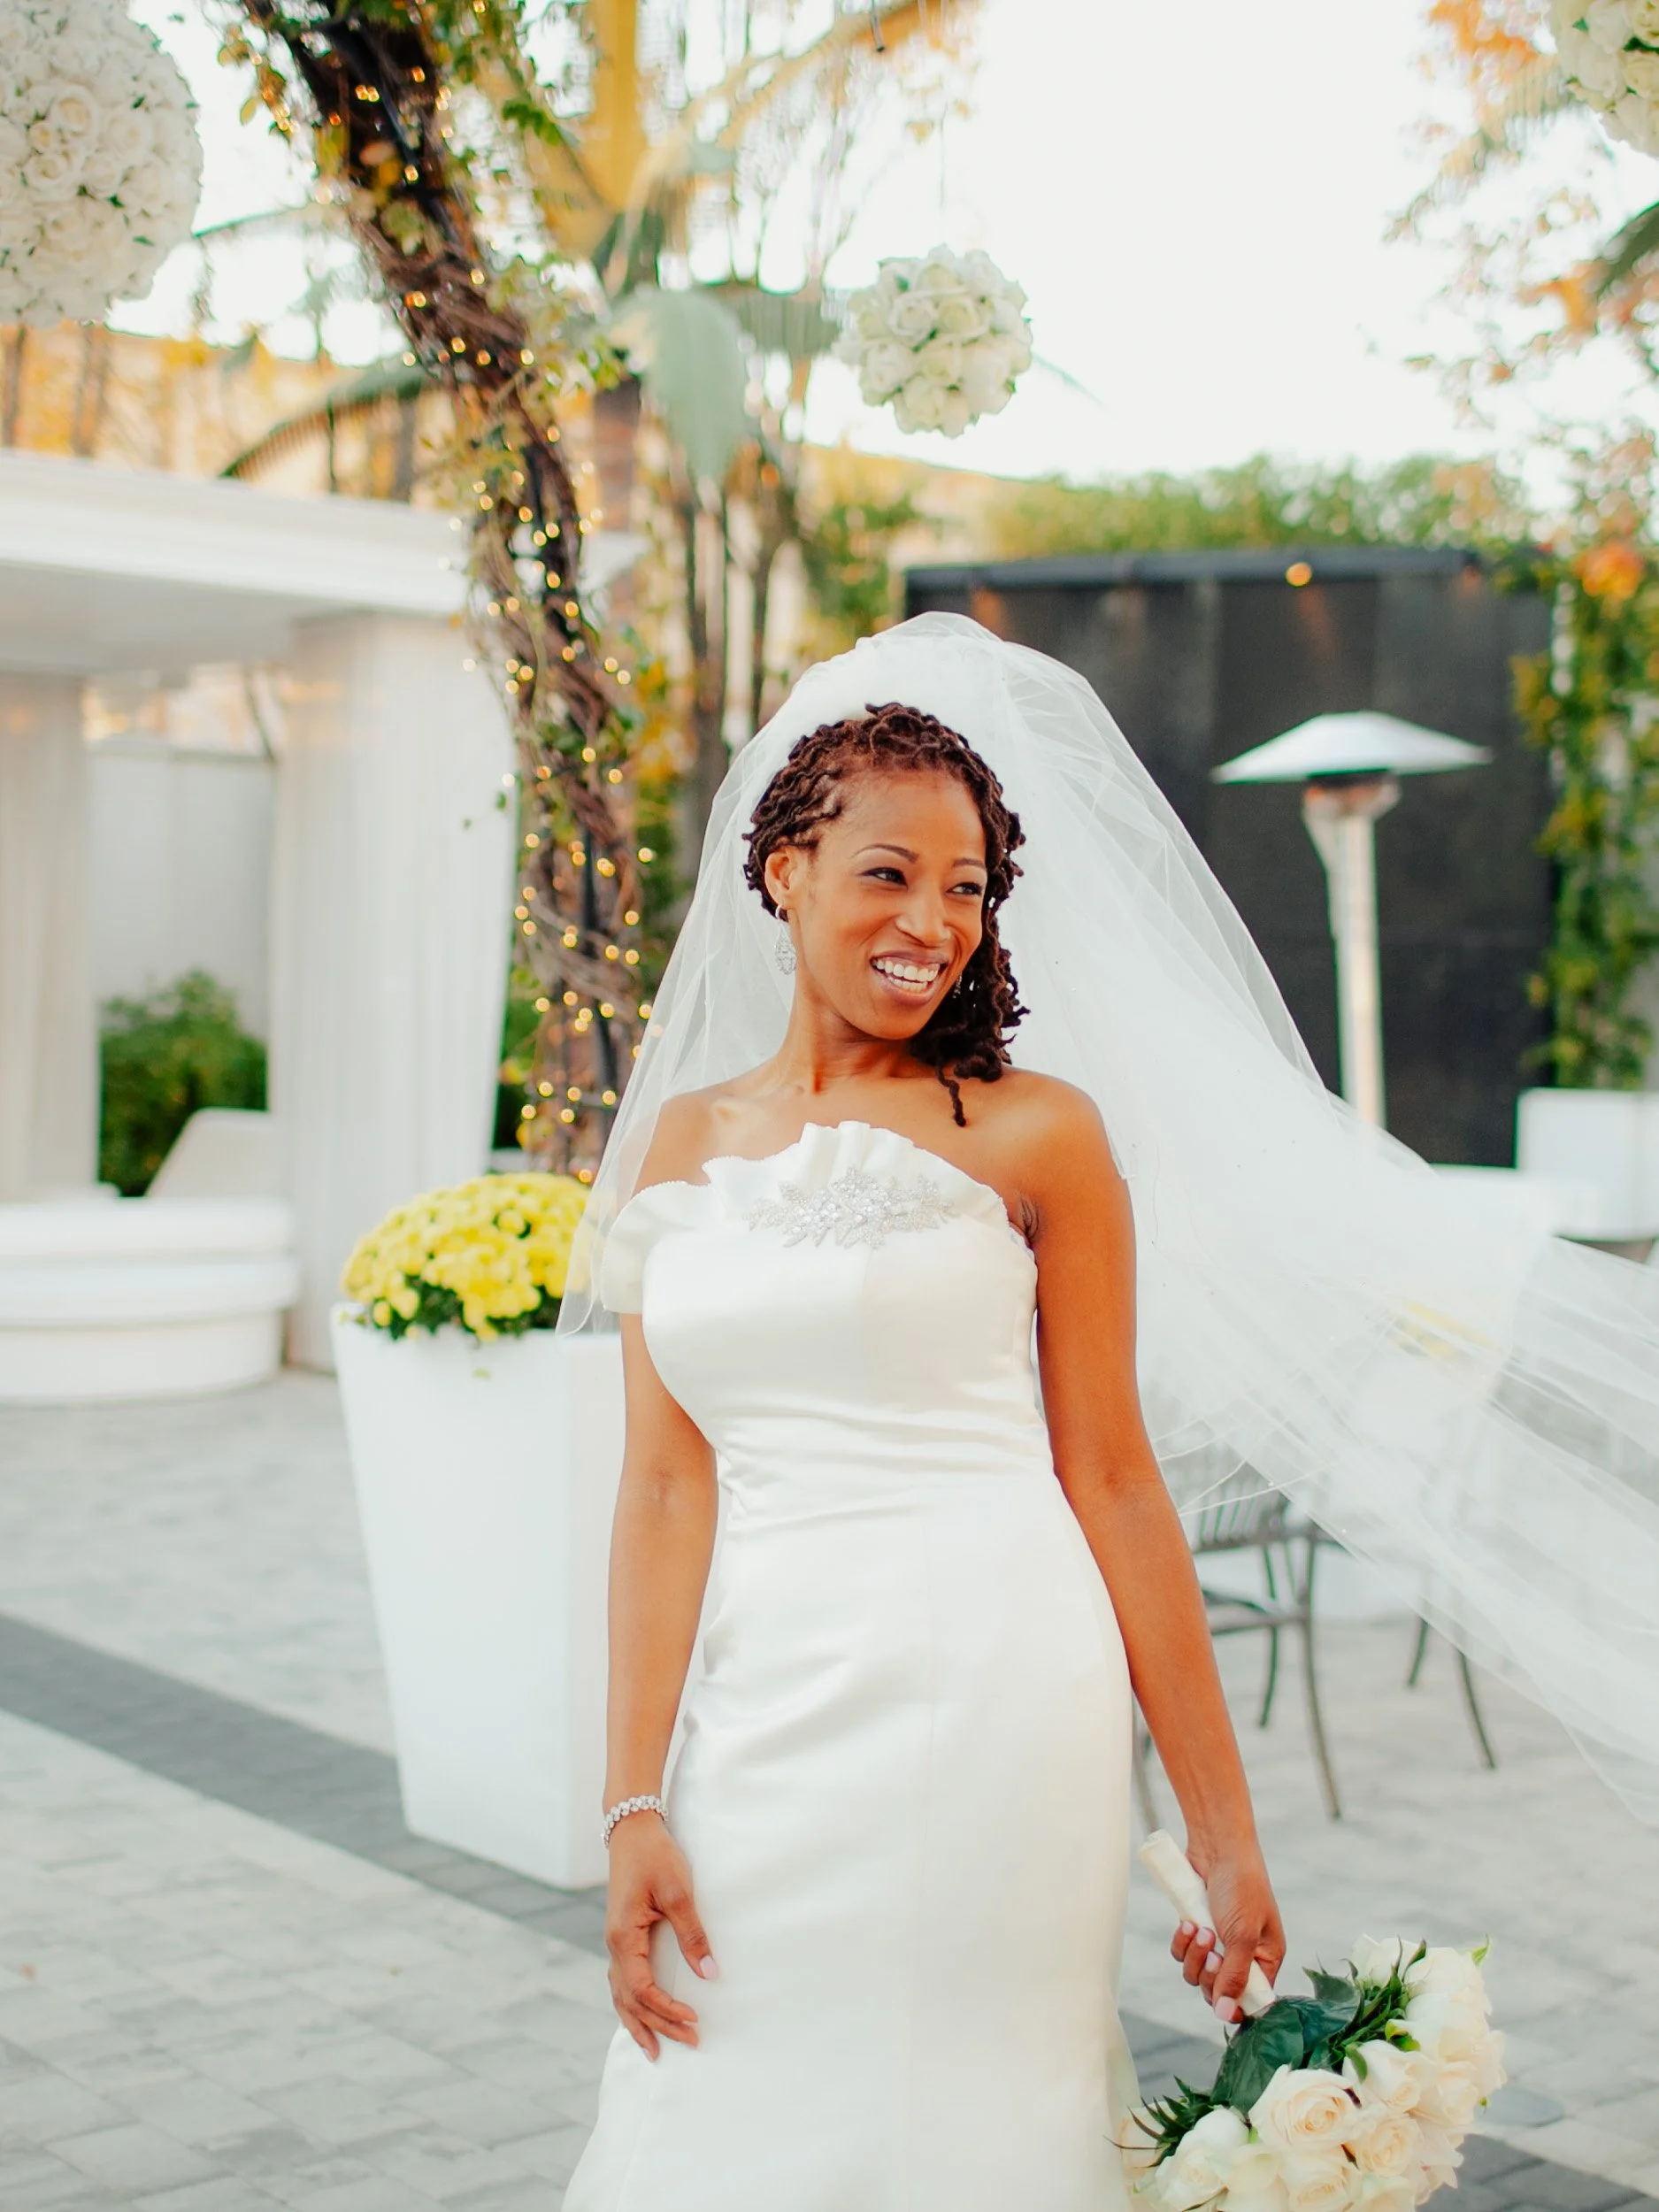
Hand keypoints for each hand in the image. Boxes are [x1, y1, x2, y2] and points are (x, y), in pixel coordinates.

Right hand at [605, 1812, 716, 2059]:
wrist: (632, 1829)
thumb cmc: (655, 1856)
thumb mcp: (678, 1892)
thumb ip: (692, 1934)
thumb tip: (709, 1974)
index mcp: (623, 1937)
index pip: (642, 1989)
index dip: (666, 2009)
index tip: (693, 2021)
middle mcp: (614, 1945)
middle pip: (630, 2000)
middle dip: (658, 2025)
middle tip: (690, 2044)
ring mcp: (615, 1941)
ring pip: (621, 1994)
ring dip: (638, 2022)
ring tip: (654, 2050)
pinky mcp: (622, 1935)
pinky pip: (622, 1980)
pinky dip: (631, 2004)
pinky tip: (640, 2014)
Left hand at [1170, 1836, 1284, 2024]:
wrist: (1217, 1847)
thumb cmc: (1241, 1887)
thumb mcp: (1242, 1936)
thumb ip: (1234, 1976)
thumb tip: (1227, 2015)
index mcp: (1265, 1958)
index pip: (1252, 2000)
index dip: (1235, 2006)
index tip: (1221, 2004)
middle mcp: (1243, 1954)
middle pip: (1219, 1990)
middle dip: (1209, 1973)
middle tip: (1212, 1950)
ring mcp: (1218, 1942)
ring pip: (1197, 1972)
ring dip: (1193, 1955)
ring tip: (1198, 1929)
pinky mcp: (1197, 1929)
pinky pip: (1183, 1952)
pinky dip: (1182, 1942)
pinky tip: (1187, 1923)